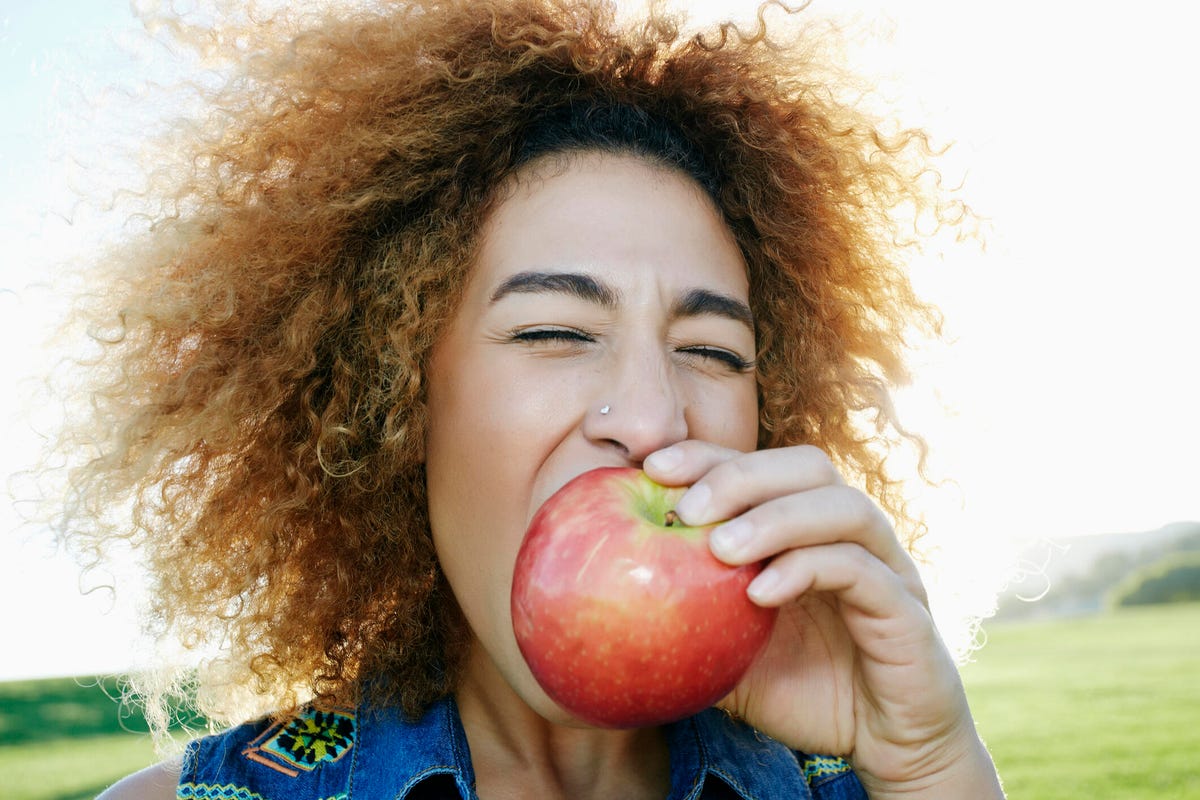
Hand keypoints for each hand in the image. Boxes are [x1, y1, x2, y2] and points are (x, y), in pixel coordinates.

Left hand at [643, 442, 1003, 797]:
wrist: (880, 747)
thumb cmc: (799, 690)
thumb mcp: (723, 654)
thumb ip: (682, 619)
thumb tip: (602, 599)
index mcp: (807, 529)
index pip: (761, 467)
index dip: (709, 457)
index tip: (652, 468)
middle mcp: (850, 535)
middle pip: (807, 466)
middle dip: (741, 475)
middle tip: (684, 509)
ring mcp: (886, 567)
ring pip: (844, 507)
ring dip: (776, 518)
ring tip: (719, 548)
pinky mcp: (906, 611)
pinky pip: (862, 571)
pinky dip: (807, 569)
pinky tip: (759, 594)